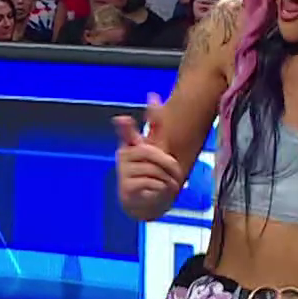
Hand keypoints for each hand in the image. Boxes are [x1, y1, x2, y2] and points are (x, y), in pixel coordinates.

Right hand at [113, 94, 182, 218]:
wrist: (144, 204)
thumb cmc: (151, 173)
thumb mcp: (156, 148)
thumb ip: (155, 124)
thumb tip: (153, 95)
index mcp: (130, 145)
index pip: (127, 132)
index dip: (126, 125)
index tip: (122, 118)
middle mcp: (123, 157)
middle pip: (152, 154)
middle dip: (169, 165)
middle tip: (175, 174)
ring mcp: (123, 172)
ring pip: (155, 171)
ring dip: (167, 181)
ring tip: (166, 186)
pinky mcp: (126, 187)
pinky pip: (152, 183)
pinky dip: (161, 190)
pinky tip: (156, 193)